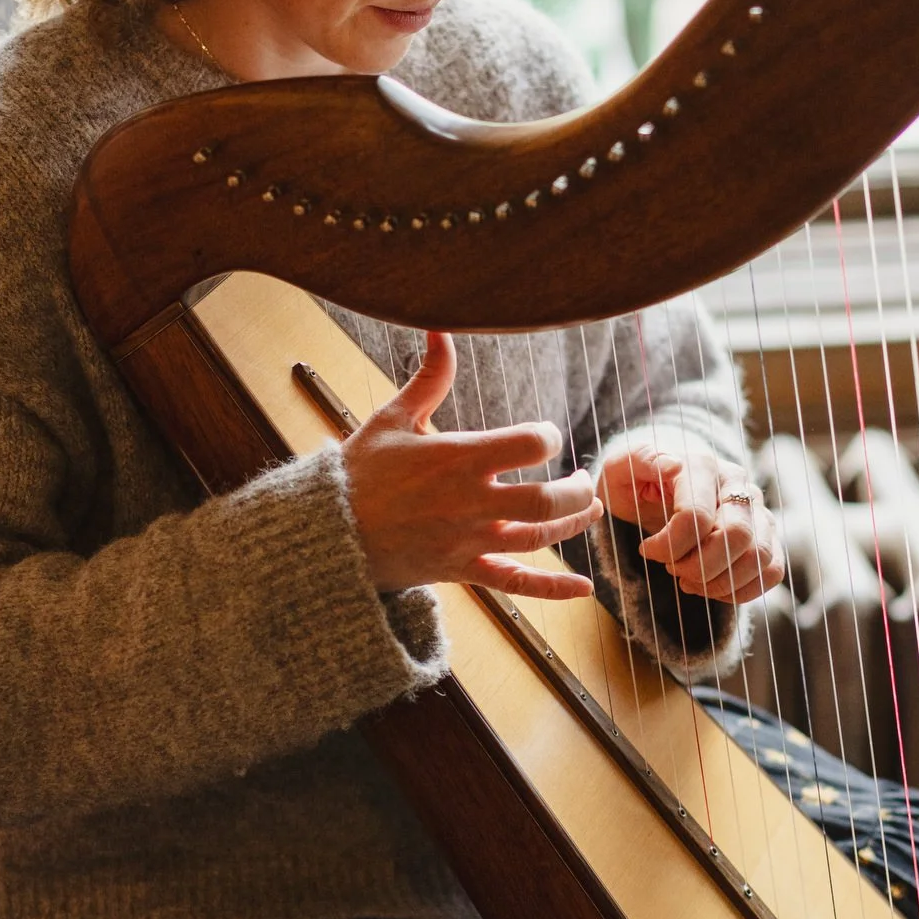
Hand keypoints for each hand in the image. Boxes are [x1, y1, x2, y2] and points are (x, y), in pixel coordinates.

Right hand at [345, 332, 603, 600]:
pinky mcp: (461, 570)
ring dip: (572, 523)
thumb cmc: (360, 471)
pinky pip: (513, 584)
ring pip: (537, 537)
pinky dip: (551, 589)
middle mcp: (470, 501)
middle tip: (581, 477)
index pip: (530, 444)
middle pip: (546, 499)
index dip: (548, 437)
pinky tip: (582, 587)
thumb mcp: (393, 418)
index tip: (545, 436)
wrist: (328, 532)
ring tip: (590, 509)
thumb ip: (430, 378)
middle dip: (575, 488)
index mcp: (458, 458)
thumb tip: (441, 329)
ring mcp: (468, 540)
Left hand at [597, 443, 783, 604]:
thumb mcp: (620, 467)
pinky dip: (742, 590)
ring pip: (760, 556)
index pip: (697, 516)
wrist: (656, 486)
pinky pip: (772, 570)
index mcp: (701, 465)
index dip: (669, 547)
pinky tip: (711, 588)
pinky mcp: (767, 535)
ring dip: (720, 582)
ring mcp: (756, 509)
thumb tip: (672, 465)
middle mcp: (737, 484)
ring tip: (689, 581)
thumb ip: (638, 459)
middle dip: (699, 567)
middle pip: (737, 537)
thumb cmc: (635, 482)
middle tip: (672, 569)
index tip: (646, 551)